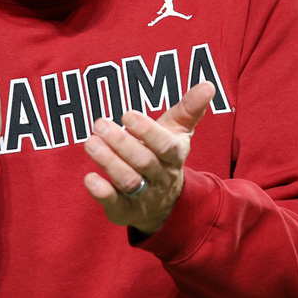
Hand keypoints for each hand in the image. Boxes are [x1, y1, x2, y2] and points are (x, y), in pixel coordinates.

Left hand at [83, 82, 215, 233]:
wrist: (164, 203)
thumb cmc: (164, 156)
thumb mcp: (177, 132)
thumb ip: (189, 109)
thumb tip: (208, 85)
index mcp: (174, 155)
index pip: (164, 144)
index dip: (147, 131)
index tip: (127, 114)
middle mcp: (160, 177)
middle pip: (144, 162)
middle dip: (121, 143)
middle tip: (99, 123)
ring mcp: (144, 197)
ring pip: (128, 182)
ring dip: (109, 162)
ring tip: (90, 143)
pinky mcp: (125, 212)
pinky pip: (116, 205)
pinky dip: (102, 194)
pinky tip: (89, 178)